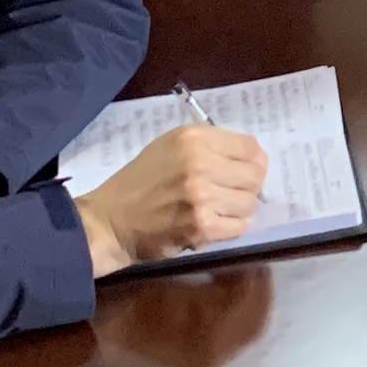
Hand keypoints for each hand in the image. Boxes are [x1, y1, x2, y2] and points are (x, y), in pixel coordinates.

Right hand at [78, 126, 270, 276]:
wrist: (110, 220)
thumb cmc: (142, 181)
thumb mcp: (171, 147)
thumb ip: (211, 146)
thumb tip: (253, 159)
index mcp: (194, 138)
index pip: (251, 147)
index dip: (254, 161)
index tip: (243, 171)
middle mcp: (200, 163)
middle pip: (255, 175)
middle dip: (247, 187)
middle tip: (229, 194)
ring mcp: (201, 196)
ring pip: (249, 203)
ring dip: (237, 210)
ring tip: (216, 210)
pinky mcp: (201, 227)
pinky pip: (240, 227)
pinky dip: (230, 228)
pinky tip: (211, 224)